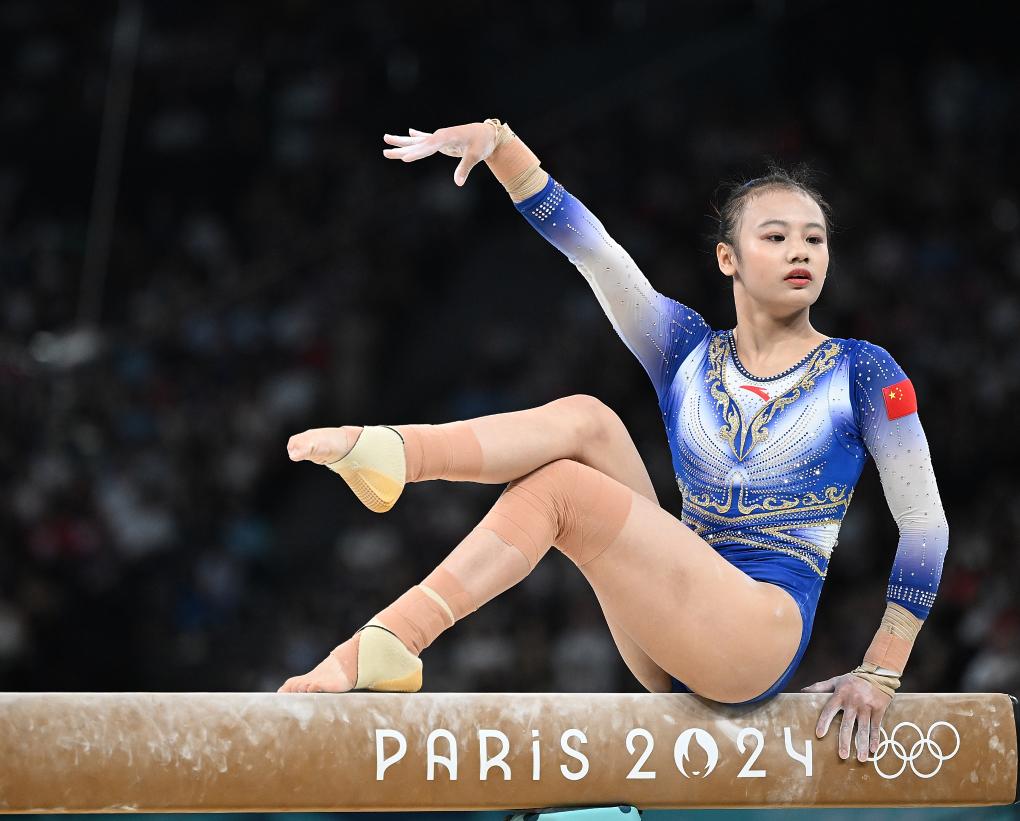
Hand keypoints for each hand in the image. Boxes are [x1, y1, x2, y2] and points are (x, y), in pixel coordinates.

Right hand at [382, 123, 497, 185]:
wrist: (487, 134)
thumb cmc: (481, 143)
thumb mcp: (475, 156)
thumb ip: (464, 169)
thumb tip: (458, 183)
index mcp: (446, 137)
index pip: (428, 147)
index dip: (416, 153)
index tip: (404, 159)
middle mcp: (439, 136)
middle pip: (416, 144)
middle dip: (400, 148)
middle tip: (384, 152)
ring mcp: (439, 137)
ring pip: (417, 141)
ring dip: (402, 141)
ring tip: (386, 139)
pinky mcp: (442, 140)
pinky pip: (426, 139)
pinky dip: (417, 136)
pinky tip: (409, 132)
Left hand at [801, 673, 891, 761]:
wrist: (877, 674)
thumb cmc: (853, 680)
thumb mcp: (836, 681)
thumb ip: (820, 687)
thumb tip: (802, 691)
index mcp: (840, 695)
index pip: (829, 710)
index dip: (824, 722)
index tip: (819, 735)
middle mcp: (853, 702)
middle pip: (847, 724)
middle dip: (844, 741)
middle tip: (842, 756)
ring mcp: (866, 707)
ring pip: (863, 728)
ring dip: (861, 744)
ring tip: (860, 759)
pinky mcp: (878, 710)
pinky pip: (876, 727)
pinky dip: (875, 739)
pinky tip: (873, 750)